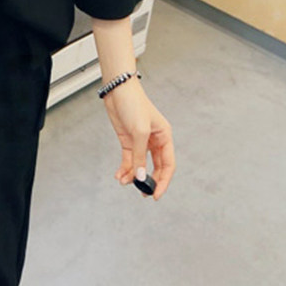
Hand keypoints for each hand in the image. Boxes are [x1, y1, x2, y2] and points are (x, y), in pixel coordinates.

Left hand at [102, 79, 174, 200]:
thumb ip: (140, 156)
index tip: (156, 195)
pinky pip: (129, 160)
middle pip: (155, 168)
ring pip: (140, 166)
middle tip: (142, 194)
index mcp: (164, 137)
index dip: (164, 181)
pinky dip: (125, 169)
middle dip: (148, 181)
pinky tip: (120, 176)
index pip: (168, 165)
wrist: (117, 90)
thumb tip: (141, 178)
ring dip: (133, 176)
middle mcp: (154, 141)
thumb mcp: (139, 131)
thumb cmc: (134, 104)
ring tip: (124, 181)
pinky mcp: (128, 140)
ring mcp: (140, 142)